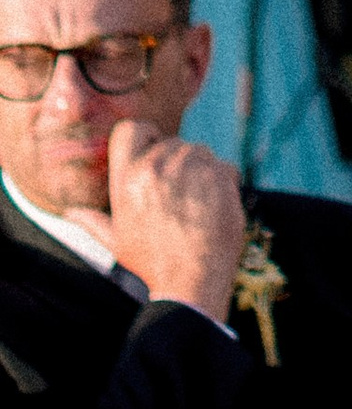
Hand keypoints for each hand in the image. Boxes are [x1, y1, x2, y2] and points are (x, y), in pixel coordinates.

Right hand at [105, 123, 243, 320]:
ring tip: (195, 204)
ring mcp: (191, 167)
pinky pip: (224, 165)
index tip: (153, 149)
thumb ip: (94, 222)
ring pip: (198, 151)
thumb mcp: (116, 242)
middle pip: (171, 142)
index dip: (144, 135)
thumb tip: (71, 213)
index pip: (130, 129)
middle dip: (176, 162)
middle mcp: (158, 166)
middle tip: (179, 195)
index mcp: (128, 177)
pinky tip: (215, 207)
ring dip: (200, 170)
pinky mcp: (221, 174)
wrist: (191, 279)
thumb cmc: (152, 262)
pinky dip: (223, 181)